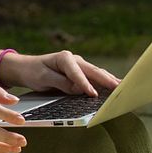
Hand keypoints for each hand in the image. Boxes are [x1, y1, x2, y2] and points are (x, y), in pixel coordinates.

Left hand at [1, 50, 120, 96]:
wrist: (26, 68)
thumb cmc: (33, 72)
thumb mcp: (42, 78)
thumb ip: (60, 83)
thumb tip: (78, 89)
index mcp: (64, 58)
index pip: (77, 73)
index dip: (85, 84)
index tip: (93, 94)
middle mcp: (75, 60)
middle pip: (93, 71)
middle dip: (107, 80)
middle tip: (120, 89)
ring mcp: (79, 66)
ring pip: (97, 74)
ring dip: (110, 81)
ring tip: (125, 89)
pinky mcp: (81, 73)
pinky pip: (95, 78)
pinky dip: (106, 82)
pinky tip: (116, 87)